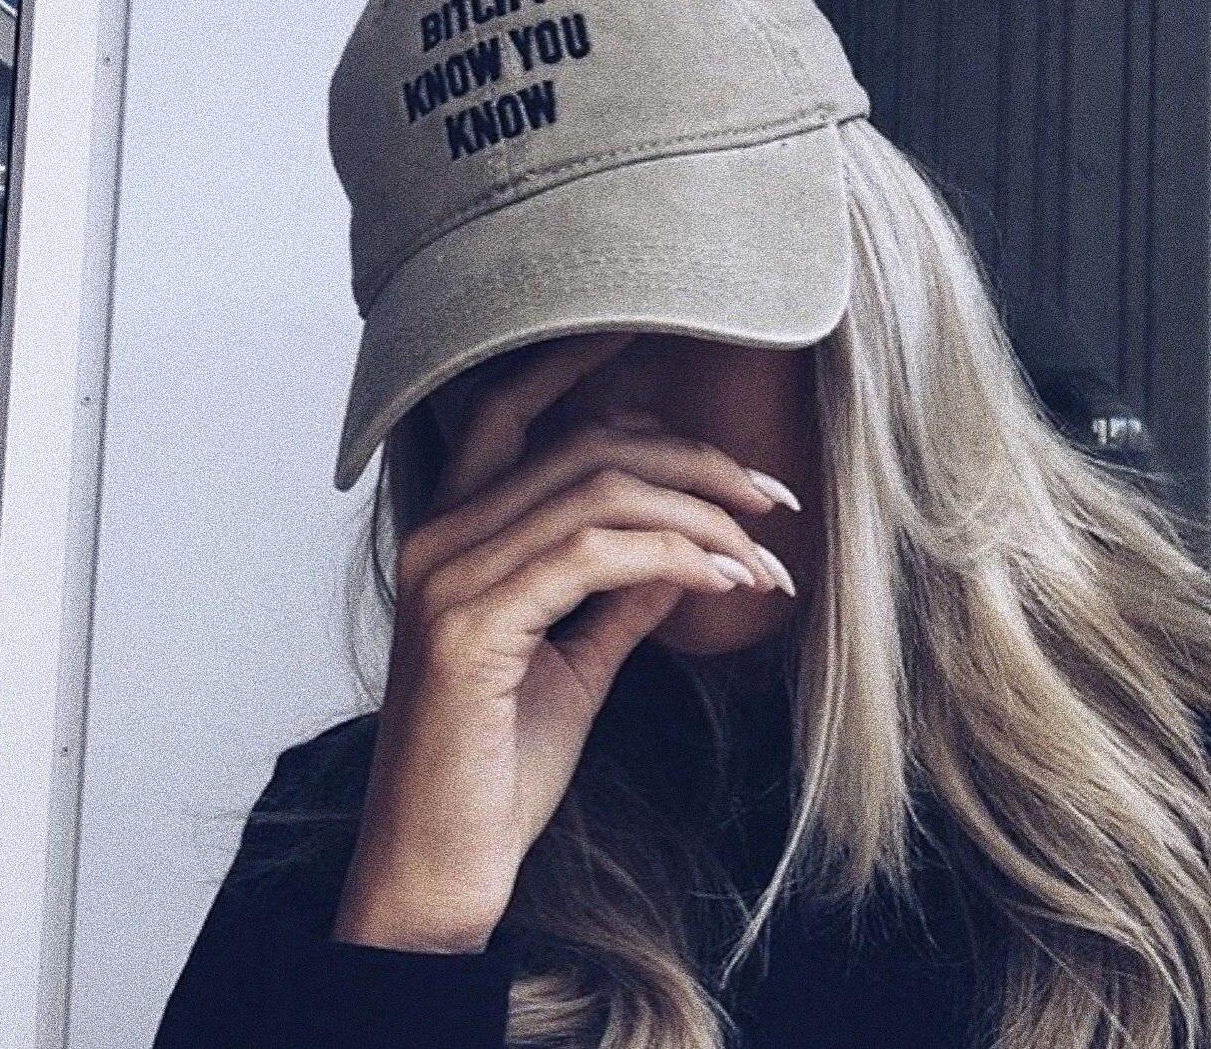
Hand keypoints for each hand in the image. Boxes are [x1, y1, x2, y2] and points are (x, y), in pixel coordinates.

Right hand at [331, 334, 793, 952]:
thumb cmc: (499, 767)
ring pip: (597, 492)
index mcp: (453, 535)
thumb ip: (618, 595)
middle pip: (582, 448)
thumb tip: (683, 547)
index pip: (512, 412)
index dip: (579, 363)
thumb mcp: (575, 664)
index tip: (662, 342)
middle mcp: (440, 538)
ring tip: (766, 553)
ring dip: (701, 514)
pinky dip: (674, 555)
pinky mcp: (472, 626)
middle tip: (770, 498)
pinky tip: (727, 579)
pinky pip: (594, 555)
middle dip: (692, 460)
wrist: (440, 868)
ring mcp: (449, 577)